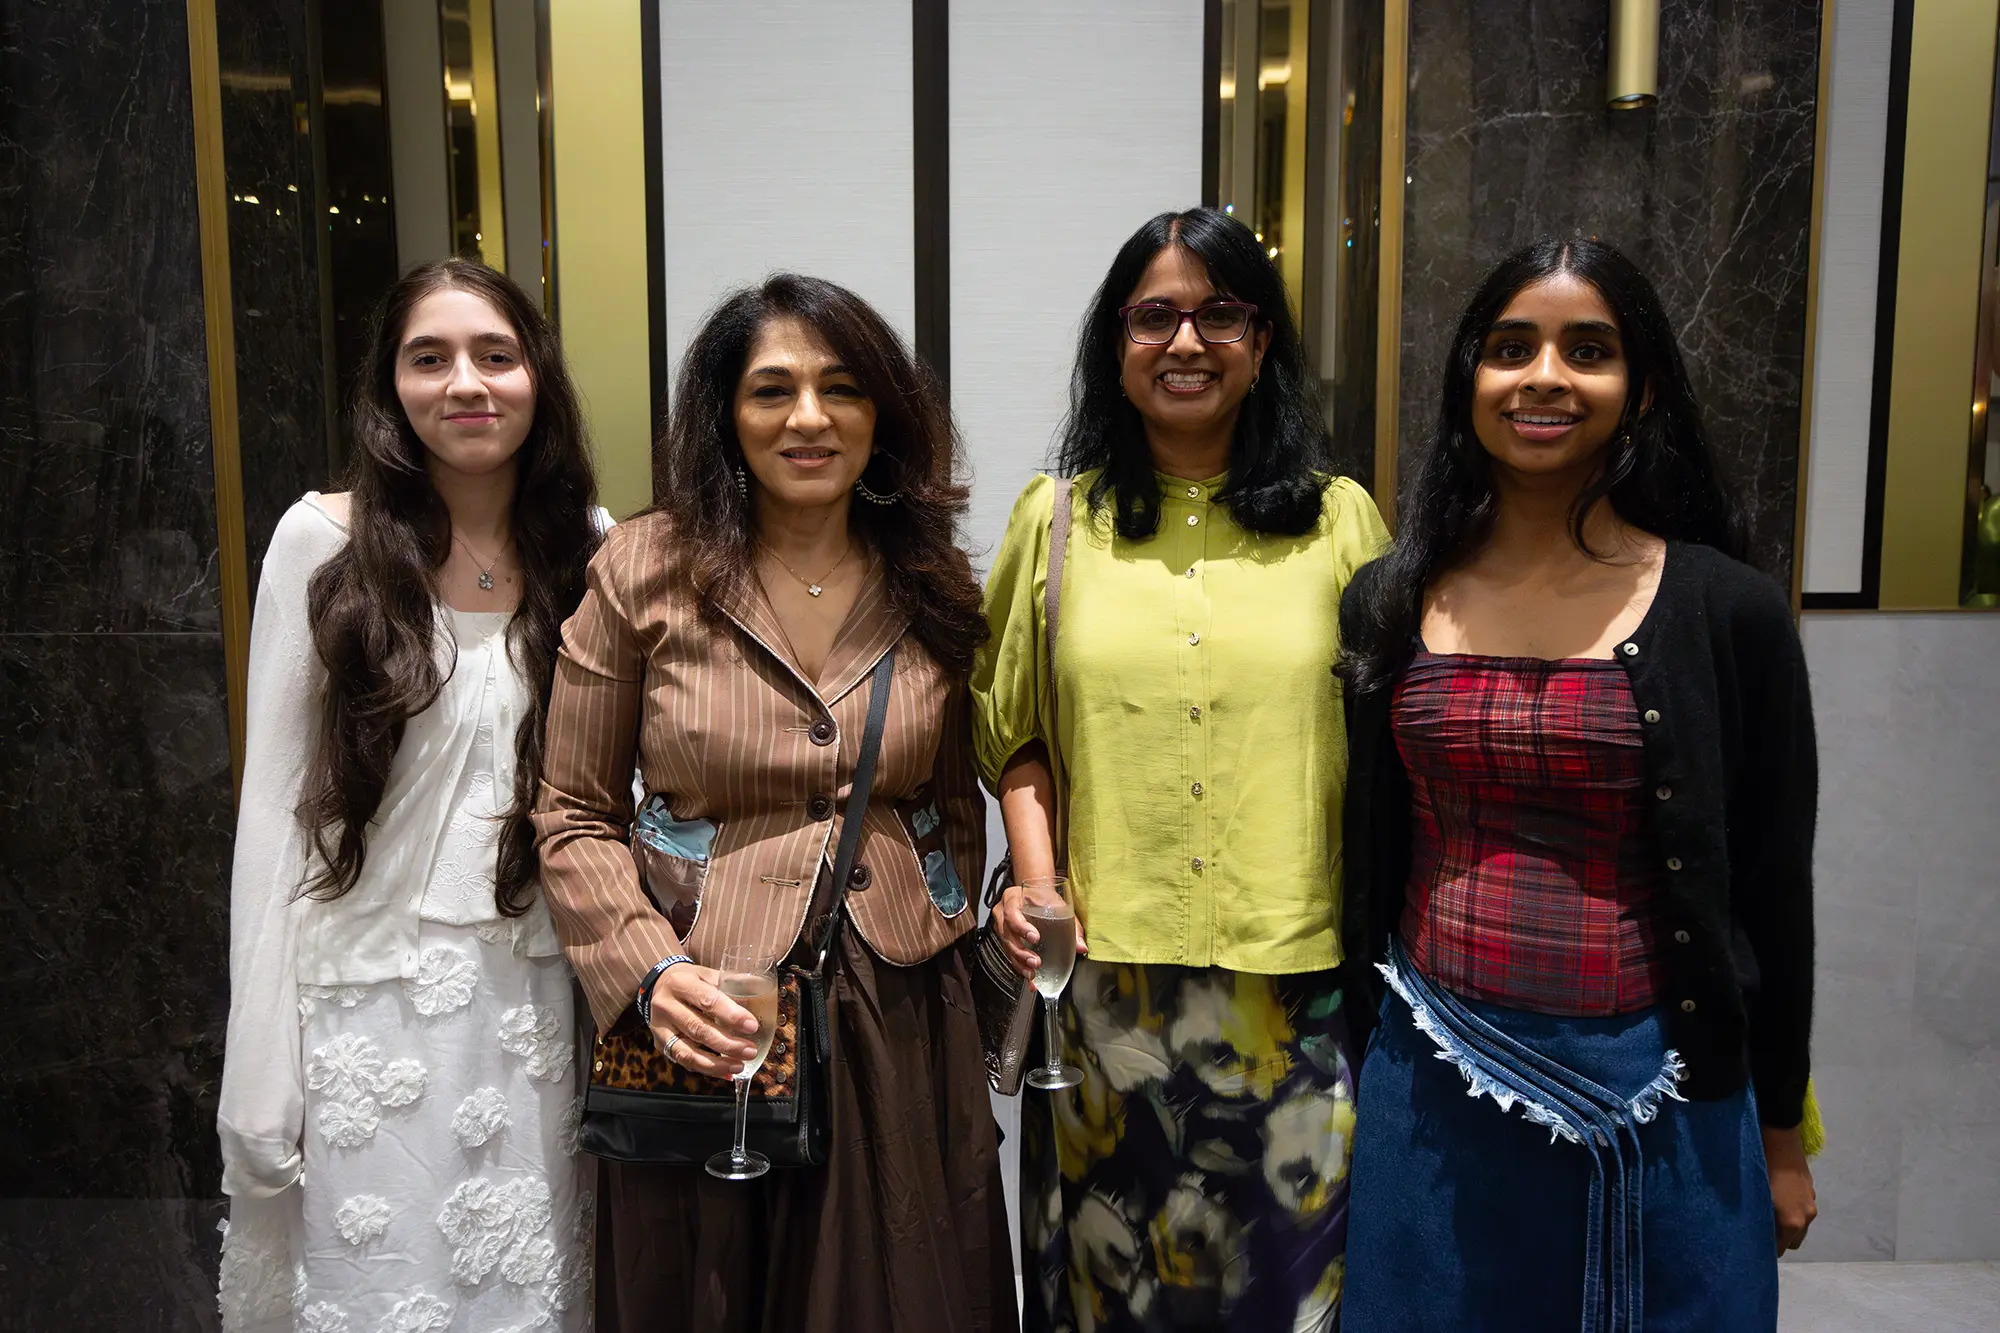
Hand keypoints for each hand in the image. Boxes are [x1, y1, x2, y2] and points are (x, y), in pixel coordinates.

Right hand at [647, 963, 759, 1078]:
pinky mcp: (660, 1044)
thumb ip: (728, 983)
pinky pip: (684, 1061)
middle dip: (727, 1044)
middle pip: (698, 1029)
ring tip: (739, 1065)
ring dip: (716, 1063)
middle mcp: (666, 1005)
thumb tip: (758, 993)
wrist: (658, 984)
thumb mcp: (706, 973)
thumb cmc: (690, 980)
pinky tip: (726, 1072)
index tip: (752, 1026)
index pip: (707, 1000)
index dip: (731, 1015)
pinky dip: (707, 1069)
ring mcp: (660, 1027)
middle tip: (750, 1051)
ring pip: (687, 1051)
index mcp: (680, 983)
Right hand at [994, 883, 1087, 980]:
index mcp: (1012, 899)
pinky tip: (1032, 981)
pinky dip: (1022, 968)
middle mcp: (1003, 913)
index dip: (1021, 927)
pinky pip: (1011, 955)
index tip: (1035, 937)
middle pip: (1007, 935)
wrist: (1034, 893)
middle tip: (1035, 962)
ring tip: (1033, 974)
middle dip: (1021, 952)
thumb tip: (1081, 947)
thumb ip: (1071, 925)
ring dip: (1020, 964)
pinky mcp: (1006, 940)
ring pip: (1007, 949)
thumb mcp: (1057, 904)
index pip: (1012, 913)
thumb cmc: (1043, 896)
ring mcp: (1002, 927)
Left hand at [1763, 1124, 1817, 1252]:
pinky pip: (1803, 1210)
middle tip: (1760, 1228)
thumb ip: (1758, 1219)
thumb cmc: (1761, 1169)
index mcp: (1791, 1222)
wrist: (1779, 1141)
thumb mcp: (1756, 1198)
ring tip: (1769, 1212)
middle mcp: (1806, 1217)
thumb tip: (1751, 1233)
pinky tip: (1779, 1198)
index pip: (1780, 1249)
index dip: (1767, 1249)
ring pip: (1800, 1226)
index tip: (1754, 1244)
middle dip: (1779, 1239)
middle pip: (1793, 1241)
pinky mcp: (1811, 1190)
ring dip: (1787, 1225)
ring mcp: (1811, 1203)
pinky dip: (1793, 1211)